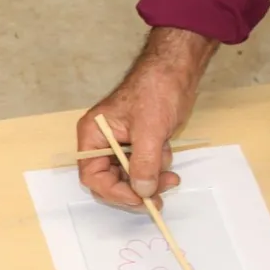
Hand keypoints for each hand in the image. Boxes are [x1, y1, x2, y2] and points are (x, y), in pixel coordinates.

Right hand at [76, 27, 217, 207]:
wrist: (176, 71)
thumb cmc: (155, 91)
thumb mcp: (149, 130)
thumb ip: (144, 163)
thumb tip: (143, 192)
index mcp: (93, 136)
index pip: (93, 176)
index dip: (114, 191)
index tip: (139, 199)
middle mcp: (102, 143)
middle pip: (111, 180)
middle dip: (136, 188)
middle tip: (159, 197)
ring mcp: (120, 145)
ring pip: (130, 177)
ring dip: (151, 179)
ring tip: (171, 173)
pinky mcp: (138, 145)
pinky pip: (143, 167)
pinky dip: (157, 167)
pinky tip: (168, 154)